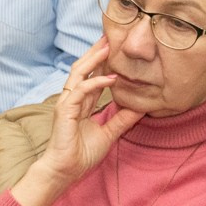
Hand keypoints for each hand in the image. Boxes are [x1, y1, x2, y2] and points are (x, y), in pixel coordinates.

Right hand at [14, 38, 142, 205]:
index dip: (101, 61)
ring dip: (94, 58)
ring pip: (79, 72)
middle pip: (83, 67)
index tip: (114, 47)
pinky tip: (112, 78)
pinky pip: (81, 90)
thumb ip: (122, 120)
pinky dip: (96, 82)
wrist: (65, 170)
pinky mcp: (65, 110)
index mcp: (81, 103)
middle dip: (96, 51)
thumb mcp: (109, 134)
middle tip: (110, 35)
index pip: (91, 75)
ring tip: (108, 45)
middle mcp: (72, 98)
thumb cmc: (81, 154)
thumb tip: (141, 109)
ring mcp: (67, 102)